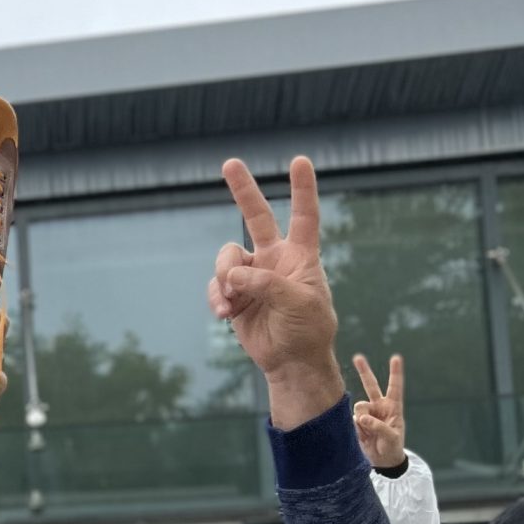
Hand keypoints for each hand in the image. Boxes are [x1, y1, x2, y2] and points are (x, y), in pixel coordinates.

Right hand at [209, 159, 346, 427]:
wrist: (290, 362)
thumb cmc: (307, 330)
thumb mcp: (298, 302)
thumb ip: (266, 283)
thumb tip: (231, 276)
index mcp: (300, 256)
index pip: (304, 216)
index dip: (302, 189)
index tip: (300, 161)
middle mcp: (274, 259)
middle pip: (256, 217)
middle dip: (243, 190)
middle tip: (230, 163)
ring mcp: (252, 276)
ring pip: (226, 258)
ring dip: (224, 278)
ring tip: (232, 302)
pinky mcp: (234, 295)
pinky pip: (216, 285)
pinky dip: (217, 298)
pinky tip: (225, 314)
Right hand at [351, 353, 406, 470]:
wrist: (382, 461)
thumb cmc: (392, 447)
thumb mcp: (391, 437)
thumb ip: (378, 426)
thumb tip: (361, 417)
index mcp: (393, 407)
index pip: (395, 387)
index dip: (395, 373)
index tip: (396, 358)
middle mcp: (379, 407)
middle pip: (371, 386)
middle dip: (364, 371)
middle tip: (357, 357)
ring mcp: (367, 414)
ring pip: (359, 406)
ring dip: (362, 419)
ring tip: (368, 432)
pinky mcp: (356, 422)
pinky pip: (352, 419)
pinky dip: (356, 428)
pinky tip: (363, 436)